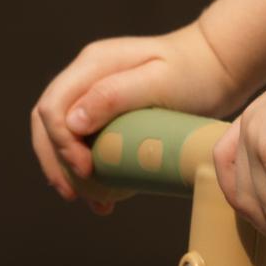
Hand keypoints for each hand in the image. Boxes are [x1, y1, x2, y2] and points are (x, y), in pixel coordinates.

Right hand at [29, 21, 239, 207]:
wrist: (217, 67)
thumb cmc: (194, 74)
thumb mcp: (159, 82)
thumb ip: (113, 96)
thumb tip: (71, 123)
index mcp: (93, 64)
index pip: (53, 106)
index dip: (60, 143)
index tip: (86, 171)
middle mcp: (87, 75)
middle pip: (48, 121)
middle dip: (54, 161)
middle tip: (74, 196)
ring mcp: (94, 91)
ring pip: (61, 132)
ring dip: (64, 167)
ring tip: (83, 200)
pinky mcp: (107, 110)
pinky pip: (83, 138)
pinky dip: (84, 166)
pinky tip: (101, 195)